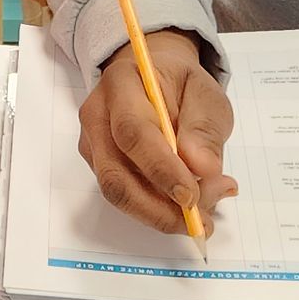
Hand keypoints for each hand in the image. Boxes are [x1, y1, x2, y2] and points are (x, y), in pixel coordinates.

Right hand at [80, 34, 236, 235]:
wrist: (155, 78)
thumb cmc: (180, 84)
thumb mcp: (205, 93)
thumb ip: (204, 127)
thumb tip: (202, 169)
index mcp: (121, 84)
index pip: (132, 131)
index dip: (161, 169)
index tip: (192, 196)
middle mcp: (97, 116)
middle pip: (114, 175)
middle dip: (158, 208)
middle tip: (201, 221)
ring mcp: (93, 144)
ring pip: (118, 193)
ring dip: (162, 213)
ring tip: (204, 211)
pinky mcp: (99, 166)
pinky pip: (126, 196)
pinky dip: (158, 208)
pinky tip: (188, 202)